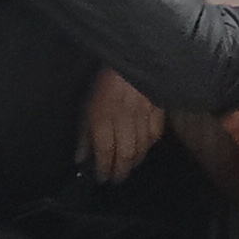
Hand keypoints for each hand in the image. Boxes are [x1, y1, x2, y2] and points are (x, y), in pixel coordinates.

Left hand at [81, 67, 167, 181]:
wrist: (131, 59)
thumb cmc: (104, 82)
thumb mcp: (86, 105)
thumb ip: (84, 134)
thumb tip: (81, 158)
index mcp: (103, 116)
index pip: (104, 150)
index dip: (103, 167)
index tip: (101, 178)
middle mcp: (123, 119)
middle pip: (125, 153)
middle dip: (120, 170)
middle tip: (117, 179)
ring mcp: (143, 114)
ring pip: (141, 146)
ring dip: (135, 160)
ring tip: (129, 167)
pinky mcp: (158, 109)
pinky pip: (156, 133)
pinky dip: (150, 144)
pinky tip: (145, 148)